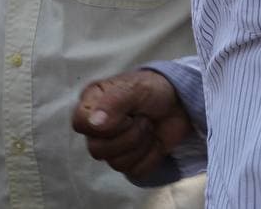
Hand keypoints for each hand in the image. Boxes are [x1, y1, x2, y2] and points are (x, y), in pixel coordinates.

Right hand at [72, 69, 192, 178]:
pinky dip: (150, 157)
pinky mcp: (130, 161)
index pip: (79, 124)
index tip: (125, 116)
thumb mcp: (135, 88)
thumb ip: (113, 102)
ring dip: (141, 145)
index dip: (102, 126)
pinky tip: (154, 141)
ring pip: (117, 163)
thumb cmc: (153, 90)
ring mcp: (112, 147)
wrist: (180, 104)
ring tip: (149, 126)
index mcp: (92, 104)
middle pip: (97, 150)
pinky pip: (134, 171)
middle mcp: (97, 128)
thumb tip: (94, 124)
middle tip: (143, 119)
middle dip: (129, 136)